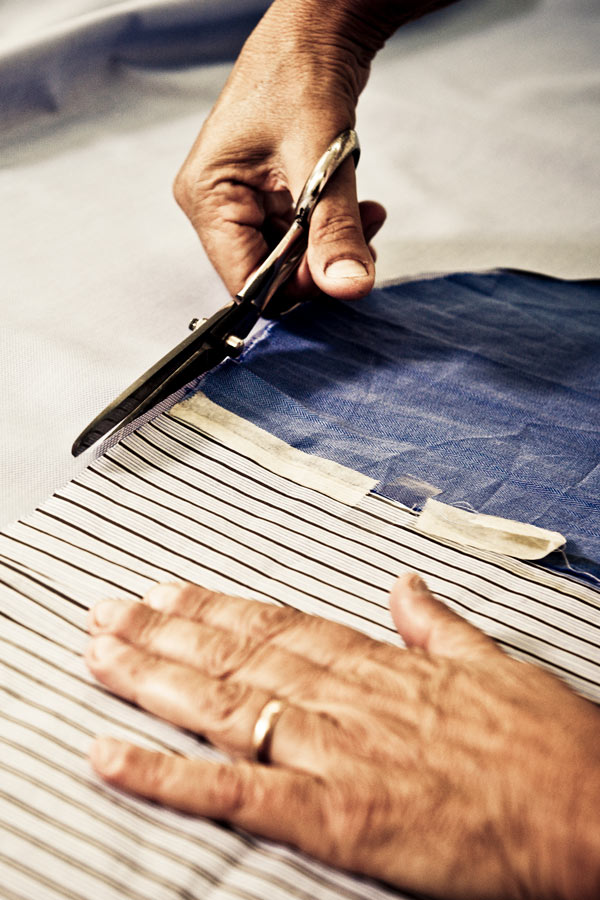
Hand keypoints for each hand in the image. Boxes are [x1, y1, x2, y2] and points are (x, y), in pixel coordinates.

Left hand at [86, 573, 599, 899]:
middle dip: (165, 632)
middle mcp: (346, 699)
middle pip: (236, 657)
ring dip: (153, 679)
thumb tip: (405, 587)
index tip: (171, 591)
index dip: (217, 609)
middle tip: (106, 612)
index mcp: (380, 667)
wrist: (591, 810)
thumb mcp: (492, 662)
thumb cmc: (549, 744)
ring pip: (224, 706)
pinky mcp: (336, 816)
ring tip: (99, 655)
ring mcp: (336, 753)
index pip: (278, 626)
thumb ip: (434, 623)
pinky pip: (235, 791)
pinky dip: (168, 773)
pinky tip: (113, 757)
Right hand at [173, 0, 394, 303]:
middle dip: (320, 265)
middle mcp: (217, 205)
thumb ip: (335, 231)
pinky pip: (302, 236)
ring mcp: (243, 202)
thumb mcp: (321, 161)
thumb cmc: (300, 73)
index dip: (291, 288)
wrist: (318, 31)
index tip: (335, 274)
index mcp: (208, 197)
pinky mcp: (268, 197)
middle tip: (361, 242)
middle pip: (268, 273)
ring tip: (367, 217)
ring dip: (333, 247)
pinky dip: (333, 231)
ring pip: (291, 258)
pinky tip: (361, 210)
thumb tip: (346, 286)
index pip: (242, 280)